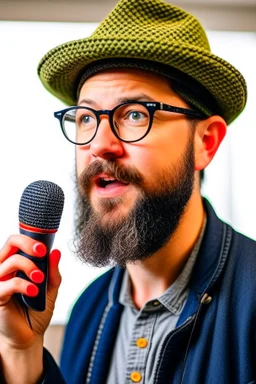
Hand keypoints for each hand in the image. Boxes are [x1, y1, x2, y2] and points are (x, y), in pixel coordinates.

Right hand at [0, 234, 61, 381]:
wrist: (29, 337)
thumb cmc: (36, 311)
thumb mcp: (50, 289)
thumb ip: (52, 272)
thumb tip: (56, 252)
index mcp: (17, 264)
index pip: (17, 242)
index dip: (29, 239)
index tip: (43, 248)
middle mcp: (5, 269)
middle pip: (10, 243)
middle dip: (28, 245)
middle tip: (41, 253)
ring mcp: (0, 281)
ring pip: (10, 261)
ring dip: (29, 266)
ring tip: (40, 279)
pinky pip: (7, 283)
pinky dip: (22, 284)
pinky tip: (33, 291)